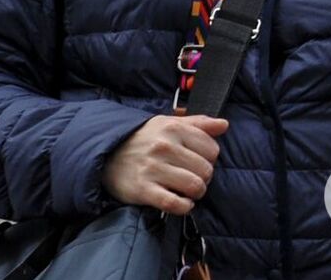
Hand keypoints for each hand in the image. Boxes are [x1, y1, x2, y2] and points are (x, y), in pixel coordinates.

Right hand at [102, 115, 226, 215]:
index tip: (197, 161)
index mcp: (172, 127)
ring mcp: (153, 168)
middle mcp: (163, 146)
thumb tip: (224, 125)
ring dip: (195, 193)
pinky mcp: (143, 189)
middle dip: (203, 178)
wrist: (106, 155)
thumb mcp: (167, 123)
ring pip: (194, 187)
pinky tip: (180, 202)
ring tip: (186, 190)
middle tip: (191, 177)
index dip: (209, 158)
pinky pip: (175, 204)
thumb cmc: (142, 139)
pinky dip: (183, 207)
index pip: (212, 149)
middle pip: (206, 170)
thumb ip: (197, 123)